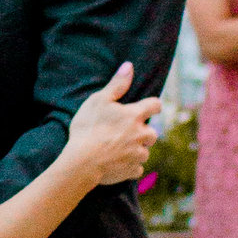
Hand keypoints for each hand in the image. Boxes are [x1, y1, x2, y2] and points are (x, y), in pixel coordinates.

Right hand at [61, 62, 159, 190]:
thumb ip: (117, 84)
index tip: (147, 108)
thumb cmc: (88, 128)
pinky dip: (130, 166)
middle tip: (126, 132)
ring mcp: (138, 154)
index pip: (155, 105)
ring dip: (137, 150)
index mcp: (135, 116)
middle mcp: (141, 135)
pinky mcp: (132, 171)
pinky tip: (118, 164)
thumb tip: (129, 66)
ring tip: (119, 149)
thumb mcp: (99, 100)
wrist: (82, 162)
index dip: (152, 106)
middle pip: (153, 132)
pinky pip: (137, 168)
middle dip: (143, 132)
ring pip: (145, 151)